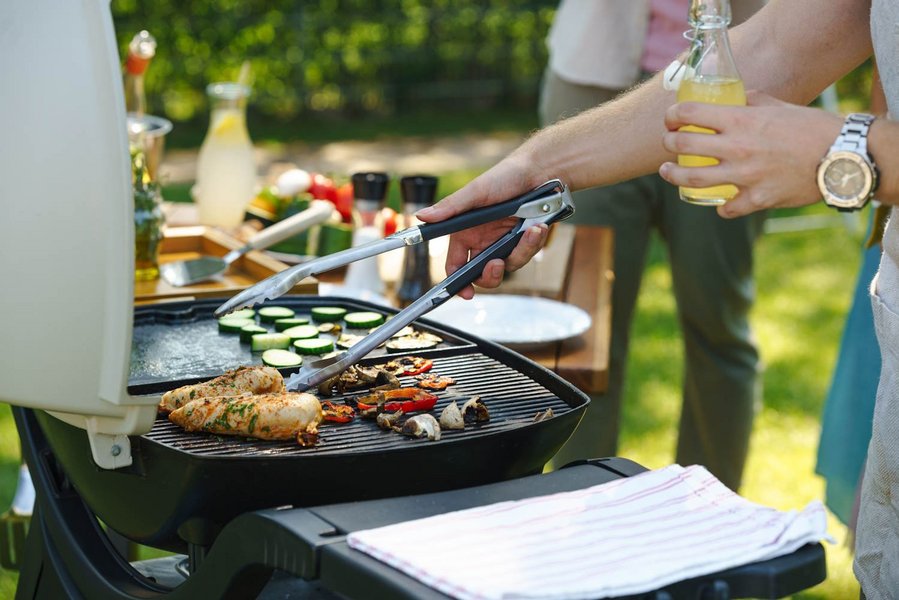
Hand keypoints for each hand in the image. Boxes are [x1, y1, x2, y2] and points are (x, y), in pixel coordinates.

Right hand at [415, 154, 550, 298]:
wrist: (540, 171)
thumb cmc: (504, 176)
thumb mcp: (476, 192)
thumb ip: (451, 208)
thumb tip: (422, 216)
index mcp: (466, 232)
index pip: (456, 265)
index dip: (458, 282)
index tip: (465, 293)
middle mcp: (484, 240)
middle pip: (483, 274)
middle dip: (491, 275)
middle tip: (496, 264)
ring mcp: (505, 242)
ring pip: (509, 266)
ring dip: (520, 252)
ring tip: (530, 231)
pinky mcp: (525, 241)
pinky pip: (527, 254)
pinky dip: (534, 243)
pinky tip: (538, 227)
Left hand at [658, 91, 842, 217]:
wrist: (842, 156)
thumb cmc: (811, 127)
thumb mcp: (779, 105)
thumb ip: (752, 101)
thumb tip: (736, 98)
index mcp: (741, 120)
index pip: (691, 113)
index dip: (673, 115)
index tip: (670, 119)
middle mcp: (737, 147)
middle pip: (683, 146)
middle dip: (669, 143)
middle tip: (668, 144)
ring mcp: (744, 176)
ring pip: (693, 179)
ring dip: (674, 176)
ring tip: (667, 172)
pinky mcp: (757, 198)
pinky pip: (728, 208)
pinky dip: (721, 207)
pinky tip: (720, 203)